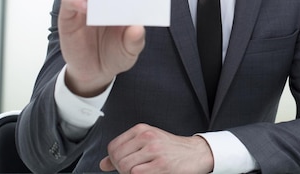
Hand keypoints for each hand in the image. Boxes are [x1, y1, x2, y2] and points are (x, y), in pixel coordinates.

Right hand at [59, 0, 146, 96]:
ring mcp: (85, 5)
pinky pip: (68, 1)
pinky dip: (76, 0)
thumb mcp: (129, 51)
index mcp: (122, 2)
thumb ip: (135, 41)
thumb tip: (138, 28)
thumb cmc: (115, 55)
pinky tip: (86, 7)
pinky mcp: (68, 16)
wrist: (95, 73)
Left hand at [99, 124, 213, 173]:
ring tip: (143, 170)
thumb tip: (103, 164)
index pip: (113, 147)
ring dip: (130, 173)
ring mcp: (154, 151)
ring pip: (125, 168)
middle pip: (118, 158)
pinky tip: (150, 172)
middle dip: (121, 168)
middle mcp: (147, 137)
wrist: (196, 153)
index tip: (123, 163)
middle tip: (134, 169)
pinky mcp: (160, 165)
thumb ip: (125, 151)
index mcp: (142, 129)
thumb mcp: (148, 143)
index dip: (114, 159)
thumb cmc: (172, 149)